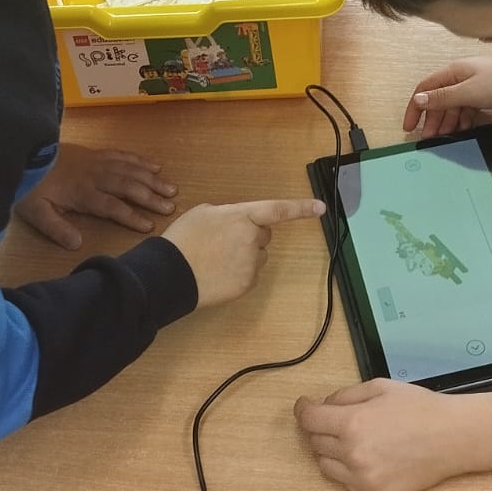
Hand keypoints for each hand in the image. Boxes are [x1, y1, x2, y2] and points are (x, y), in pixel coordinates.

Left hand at [15, 143, 176, 248]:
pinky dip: (140, 160)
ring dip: (152, 179)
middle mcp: (96, 176)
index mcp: (82, 193)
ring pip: (131, 169)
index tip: (149, 226)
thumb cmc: (30, 186)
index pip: (112, 206)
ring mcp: (98, 161)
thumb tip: (77, 244)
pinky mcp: (96, 152)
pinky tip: (154, 166)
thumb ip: (56, 228)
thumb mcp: (35, 212)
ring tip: (171, 189)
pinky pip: (123, 155)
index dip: (131, 216)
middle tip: (171, 207)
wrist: (24, 152)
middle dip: (151, 197)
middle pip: (128, 186)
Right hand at [162, 197, 324, 308]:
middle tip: (223, 241)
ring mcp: (251, 263)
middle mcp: (252, 238)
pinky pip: (250, 274)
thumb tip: (238, 223)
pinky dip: (239, 273)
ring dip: (244, 255)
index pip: (278, 210)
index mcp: (242, 216)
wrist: (171, 274)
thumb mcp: (203, 213)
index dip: (301, 208)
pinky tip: (218, 273)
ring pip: (257, 256)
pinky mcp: (247, 283)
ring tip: (216, 259)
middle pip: (264, 235)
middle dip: (250, 236)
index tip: (321, 207)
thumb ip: (228, 214)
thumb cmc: (183, 240)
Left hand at [294, 379, 457, 490]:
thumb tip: (324, 406)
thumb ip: (345, 396)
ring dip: (331, 450)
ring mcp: (363, 479)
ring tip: (354, 439)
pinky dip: (348, 469)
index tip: (304, 406)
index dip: (303, 410)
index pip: (309, 420)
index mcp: (352, 424)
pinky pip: (345, 483)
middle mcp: (353, 454)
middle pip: (315, 442)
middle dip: (321, 428)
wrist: (452, 438)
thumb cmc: (419, 409)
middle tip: (336, 419)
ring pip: (325, 466)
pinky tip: (368, 455)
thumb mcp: (379, 388)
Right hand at [404, 55, 491, 136]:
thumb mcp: (468, 92)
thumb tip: (418, 99)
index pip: (425, 88)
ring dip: (447, 120)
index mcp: (454, 71)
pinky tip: (463, 129)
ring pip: (454, 105)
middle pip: (439, 98)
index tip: (409, 127)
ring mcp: (476, 85)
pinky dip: (463, 119)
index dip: (414, 107)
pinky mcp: (489, 94)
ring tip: (445, 136)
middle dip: (432, 118)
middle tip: (429, 138)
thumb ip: (442, 97)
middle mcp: (462, 76)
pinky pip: (469, 108)